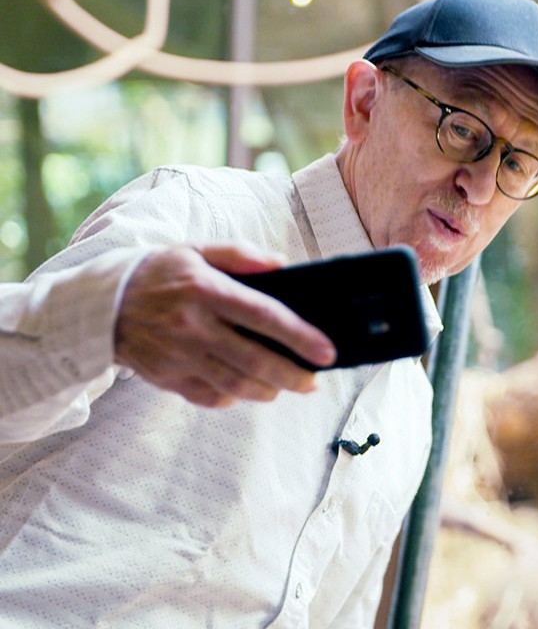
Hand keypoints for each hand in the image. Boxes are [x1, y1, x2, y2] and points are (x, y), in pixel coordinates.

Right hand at [115, 244, 336, 407]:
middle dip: (291, 375)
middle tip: (313, 382)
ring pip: (234, 383)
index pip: (263, 315)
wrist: (100, 304)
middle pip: (253, 359)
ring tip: (287, 386)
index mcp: (205, 290)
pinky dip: (234, 397)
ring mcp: (178, 355)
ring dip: (268, 389)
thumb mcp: (196, 250)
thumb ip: (240, 255)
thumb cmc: (160, 274)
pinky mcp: (166, 378)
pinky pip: (208, 396)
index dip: (299, 336)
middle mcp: (192, 326)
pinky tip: (250, 390)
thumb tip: (282, 265)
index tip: (326, 352)